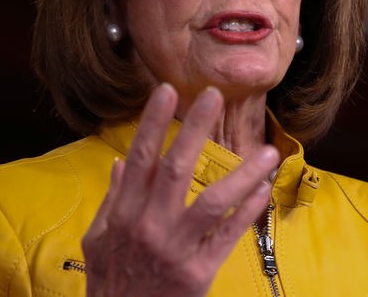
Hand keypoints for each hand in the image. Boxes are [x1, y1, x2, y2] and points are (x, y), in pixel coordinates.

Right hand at [82, 83, 278, 296]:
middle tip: (215, 95)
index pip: (141, 158)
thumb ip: (113, 199)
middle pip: (176, 168)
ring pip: (213, 201)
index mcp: (125, 214)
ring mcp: (176, 249)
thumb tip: (121, 162)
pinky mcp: (198, 272)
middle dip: (195, 128)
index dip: (153, 123)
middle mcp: (149, 226)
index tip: (167, 90)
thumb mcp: (99, 241)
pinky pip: (229, 235)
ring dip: (243, 173)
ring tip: (267, 151)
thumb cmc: (112, 282)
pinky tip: (264, 189)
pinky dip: (249, 211)